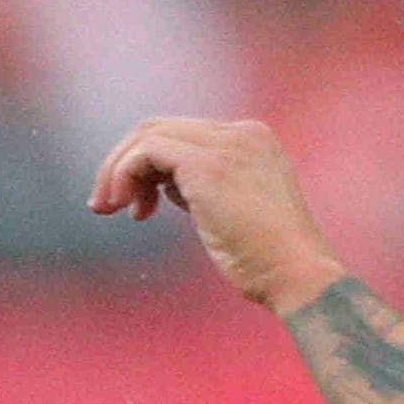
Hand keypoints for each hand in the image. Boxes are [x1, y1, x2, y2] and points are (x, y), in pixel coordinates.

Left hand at [89, 117, 345, 313]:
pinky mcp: (207, 166)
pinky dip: (123, 174)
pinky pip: (146, 152)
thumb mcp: (236, 214)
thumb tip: (164, 187)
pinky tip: (123, 207)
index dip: (149, 168)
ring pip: (148, 135)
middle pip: (161, 128)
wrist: (299, 276)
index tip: (137, 208)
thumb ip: (205, 190)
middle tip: (104, 204)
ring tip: (106, 207)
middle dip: (123, 163)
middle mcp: (240, 134)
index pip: (184, 136)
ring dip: (116, 170)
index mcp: (252, 140)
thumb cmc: (271, 262)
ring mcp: (225, 145)